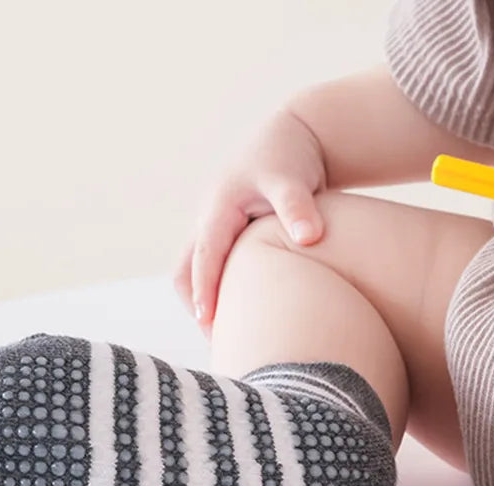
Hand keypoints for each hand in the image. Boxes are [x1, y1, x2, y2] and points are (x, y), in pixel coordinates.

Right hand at [174, 107, 326, 333]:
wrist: (292, 138)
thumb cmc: (291, 159)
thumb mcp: (292, 178)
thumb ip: (298, 206)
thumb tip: (308, 238)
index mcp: (219, 208)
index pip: (204, 257)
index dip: (203, 290)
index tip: (207, 322)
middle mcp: (209, 219)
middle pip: (185, 270)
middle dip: (194, 303)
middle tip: (215, 340)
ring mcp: (214, 227)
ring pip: (194, 270)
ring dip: (203, 298)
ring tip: (226, 333)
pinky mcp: (226, 234)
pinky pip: (211, 266)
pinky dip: (218, 289)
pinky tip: (241, 311)